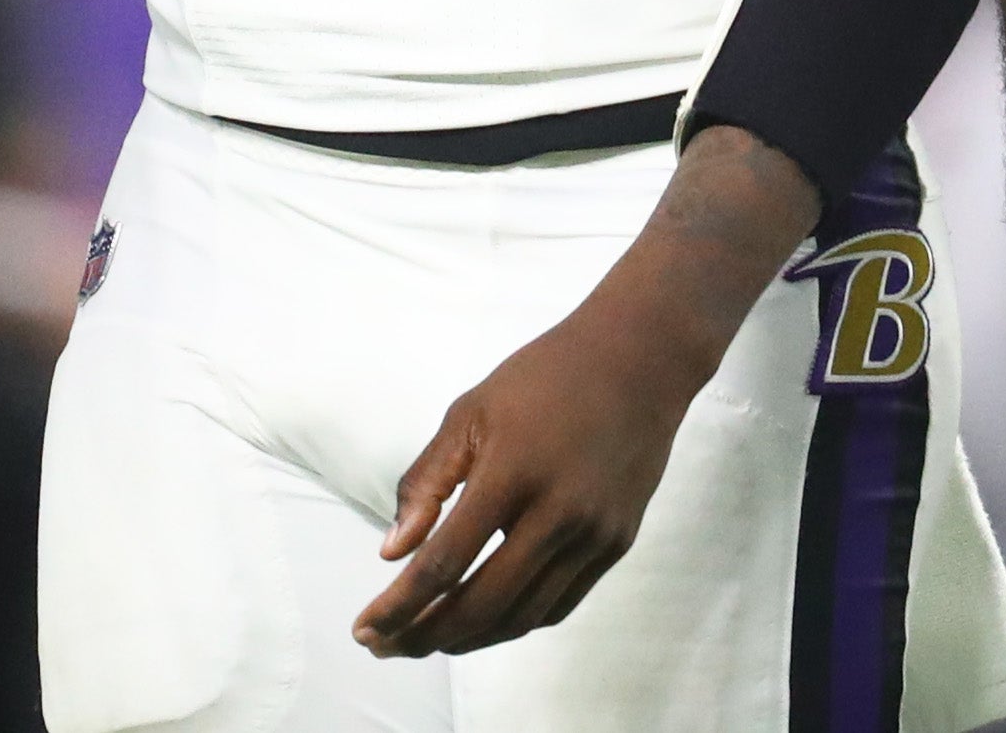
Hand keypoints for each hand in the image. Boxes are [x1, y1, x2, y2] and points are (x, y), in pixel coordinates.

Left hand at [356, 303, 699, 659]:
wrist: (640, 359)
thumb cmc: (545, 377)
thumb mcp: (470, 412)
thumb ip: (427, 482)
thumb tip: (393, 553)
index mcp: (511, 472)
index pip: (444, 563)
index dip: (399, 607)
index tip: (365, 630)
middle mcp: (558, 512)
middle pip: (481, 604)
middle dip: (424, 635)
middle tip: (386, 646)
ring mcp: (594, 534)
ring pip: (521, 617)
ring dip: (468, 639)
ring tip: (428, 639)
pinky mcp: (617, 543)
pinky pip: (557, 605)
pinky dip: (514, 623)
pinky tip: (484, 620)